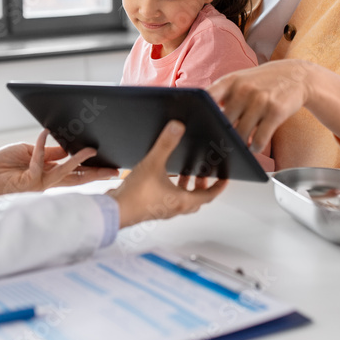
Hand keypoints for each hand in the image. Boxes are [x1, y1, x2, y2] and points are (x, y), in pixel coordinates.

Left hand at [0, 131, 118, 198]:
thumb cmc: (3, 164)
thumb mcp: (30, 153)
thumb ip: (48, 153)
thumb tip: (66, 150)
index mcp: (48, 173)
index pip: (75, 172)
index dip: (91, 169)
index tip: (108, 167)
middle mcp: (47, 180)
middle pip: (77, 177)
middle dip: (96, 173)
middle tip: (114, 170)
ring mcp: (39, 182)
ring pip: (65, 172)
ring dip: (78, 160)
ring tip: (92, 151)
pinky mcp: (29, 179)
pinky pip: (39, 160)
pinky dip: (42, 145)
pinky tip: (45, 133)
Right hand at [106, 121, 226, 227]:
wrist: (115, 211)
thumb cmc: (135, 197)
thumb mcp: (153, 164)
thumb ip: (165, 144)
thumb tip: (177, 128)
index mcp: (182, 201)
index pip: (209, 195)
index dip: (218, 186)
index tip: (224, 179)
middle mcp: (175, 208)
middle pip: (196, 199)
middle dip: (202, 186)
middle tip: (203, 175)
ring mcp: (163, 210)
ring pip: (182, 201)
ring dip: (185, 188)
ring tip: (182, 175)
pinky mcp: (152, 210)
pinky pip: (168, 201)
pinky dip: (171, 191)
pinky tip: (161, 181)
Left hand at [209, 58, 339, 152]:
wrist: (298, 75)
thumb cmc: (264, 81)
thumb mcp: (241, 80)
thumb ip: (223, 95)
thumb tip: (202, 117)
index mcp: (230, 81)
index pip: (207, 97)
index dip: (199, 112)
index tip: (197, 125)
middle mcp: (244, 89)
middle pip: (223, 122)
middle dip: (221, 135)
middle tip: (221, 145)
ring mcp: (260, 100)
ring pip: (241, 134)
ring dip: (239, 145)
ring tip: (239, 148)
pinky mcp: (276, 111)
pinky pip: (260, 138)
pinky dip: (256, 147)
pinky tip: (255, 147)